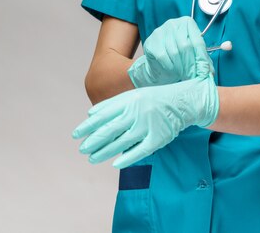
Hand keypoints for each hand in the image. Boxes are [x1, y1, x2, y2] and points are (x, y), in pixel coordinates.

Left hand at [71, 74, 218, 168]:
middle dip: (93, 141)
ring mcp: (147, 126)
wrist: (184, 101)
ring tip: (92, 158)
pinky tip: (115, 164)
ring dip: (104, 152)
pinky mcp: (158, 138)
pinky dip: (126, 158)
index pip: (103, 115)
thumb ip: (113, 104)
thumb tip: (90, 114)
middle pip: (109, 130)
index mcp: (129, 100)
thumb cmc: (155, 98)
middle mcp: (137, 112)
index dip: (88, 126)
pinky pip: (139, 151)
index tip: (76, 135)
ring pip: (121, 142)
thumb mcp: (134, 95)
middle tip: (82, 149)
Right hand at [127, 16, 213, 87]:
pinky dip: (170, 66)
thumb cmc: (179, 56)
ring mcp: (160, 31)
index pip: (198, 41)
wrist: (158, 61)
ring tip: (184, 75)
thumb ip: (203, 61)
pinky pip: (163, 56)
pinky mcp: (151, 41)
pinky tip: (173, 70)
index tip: (204, 72)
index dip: (201, 59)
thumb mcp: (193, 56)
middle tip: (192, 77)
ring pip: (174, 52)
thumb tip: (210, 72)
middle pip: (186, 46)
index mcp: (187, 22)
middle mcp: (174, 23)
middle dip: (190, 65)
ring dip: (180, 67)